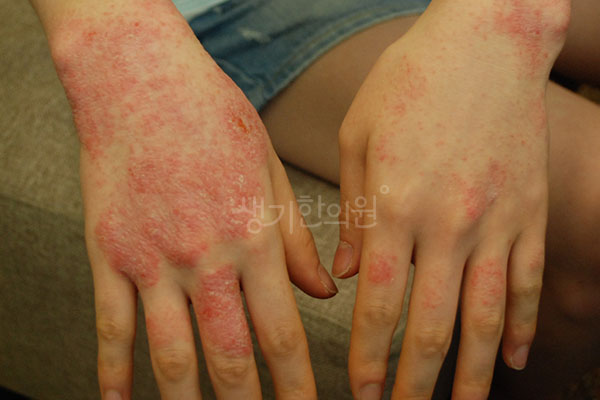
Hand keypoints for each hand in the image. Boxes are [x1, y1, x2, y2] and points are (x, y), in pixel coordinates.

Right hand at [54, 3, 335, 397]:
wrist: (140, 78)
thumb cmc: (211, 117)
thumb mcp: (270, 171)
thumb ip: (297, 239)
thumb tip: (323, 290)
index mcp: (254, 236)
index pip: (283, 331)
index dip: (299, 382)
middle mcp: (206, 256)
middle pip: (232, 355)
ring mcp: (153, 259)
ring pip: (173, 354)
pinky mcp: (110, 253)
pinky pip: (113, 327)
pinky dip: (114, 373)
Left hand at [332, 1, 568, 397]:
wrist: (487, 41)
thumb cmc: (411, 82)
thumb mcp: (359, 137)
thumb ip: (352, 212)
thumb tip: (346, 275)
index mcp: (395, 204)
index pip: (378, 302)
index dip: (369, 355)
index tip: (363, 392)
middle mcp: (447, 222)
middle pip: (430, 322)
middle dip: (414, 379)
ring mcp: (496, 220)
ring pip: (486, 315)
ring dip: (474, 372)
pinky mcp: (528, 212)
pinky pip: (525, 281)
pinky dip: (522, 324)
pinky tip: (518, 358)